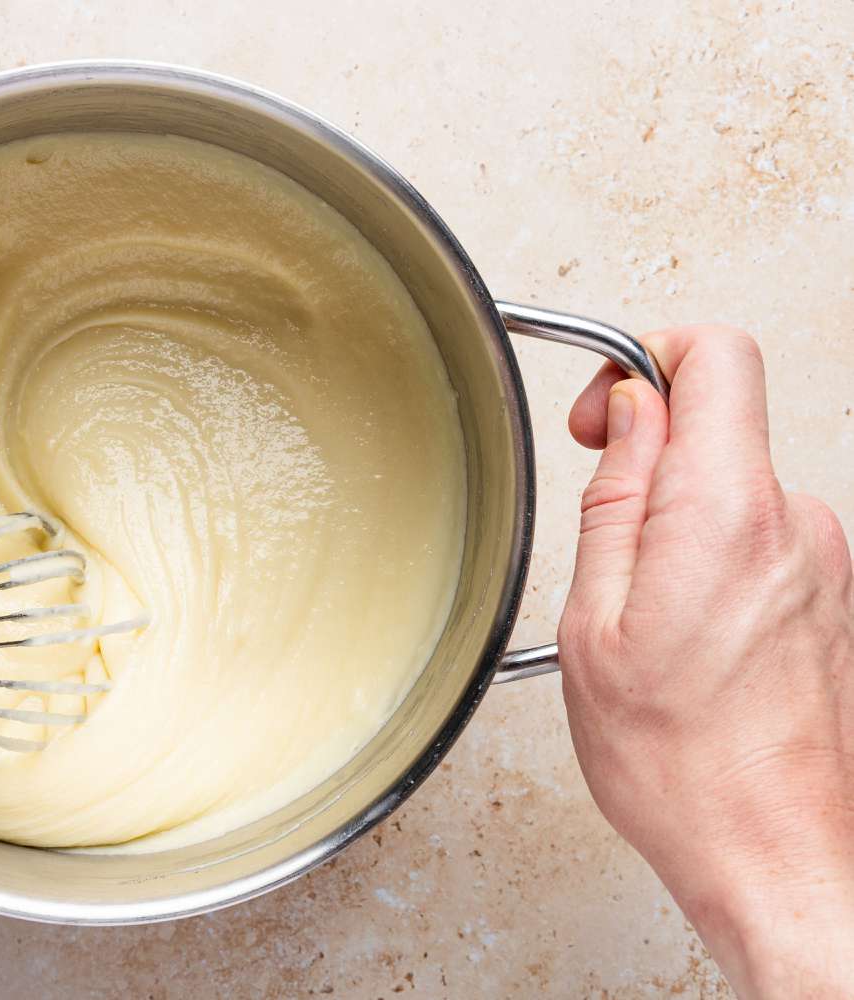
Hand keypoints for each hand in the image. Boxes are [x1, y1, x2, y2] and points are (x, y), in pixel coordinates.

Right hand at [559, 327, 853, 997]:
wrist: (778, 857)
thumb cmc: (682, 767)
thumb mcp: (596, 624)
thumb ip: (615, 499)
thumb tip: (630, 416)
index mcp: (726, 515)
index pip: (716, 355)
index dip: (646, 359)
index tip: (606, 415)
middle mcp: (796, 523)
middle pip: (724, 418)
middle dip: (650, 452)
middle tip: (603, 523)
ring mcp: (826, 560)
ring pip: (737, 485)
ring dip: (680, 517)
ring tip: (642, 605)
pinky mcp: (833, 597)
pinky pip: (762, 537)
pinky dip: (712, 559)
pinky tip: (683, 633)